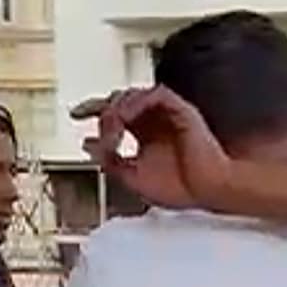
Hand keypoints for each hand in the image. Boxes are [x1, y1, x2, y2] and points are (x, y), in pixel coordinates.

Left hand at [70, 87, 233, 211]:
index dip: (94, 110)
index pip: (115, 114)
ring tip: (113, 129)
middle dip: (101, 108)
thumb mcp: (133, 179)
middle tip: (90, 120)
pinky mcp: (181, 110)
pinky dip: (137, 102)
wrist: (210, 192)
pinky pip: (155, 94)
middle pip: (120, 99)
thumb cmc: (181, 190)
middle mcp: (154, 121)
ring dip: (117, 108)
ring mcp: (167, 114)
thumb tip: (88, 146)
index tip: (76, 115)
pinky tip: (126, 116)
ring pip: (134, 94)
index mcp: (145, 135)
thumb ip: (111, 162)